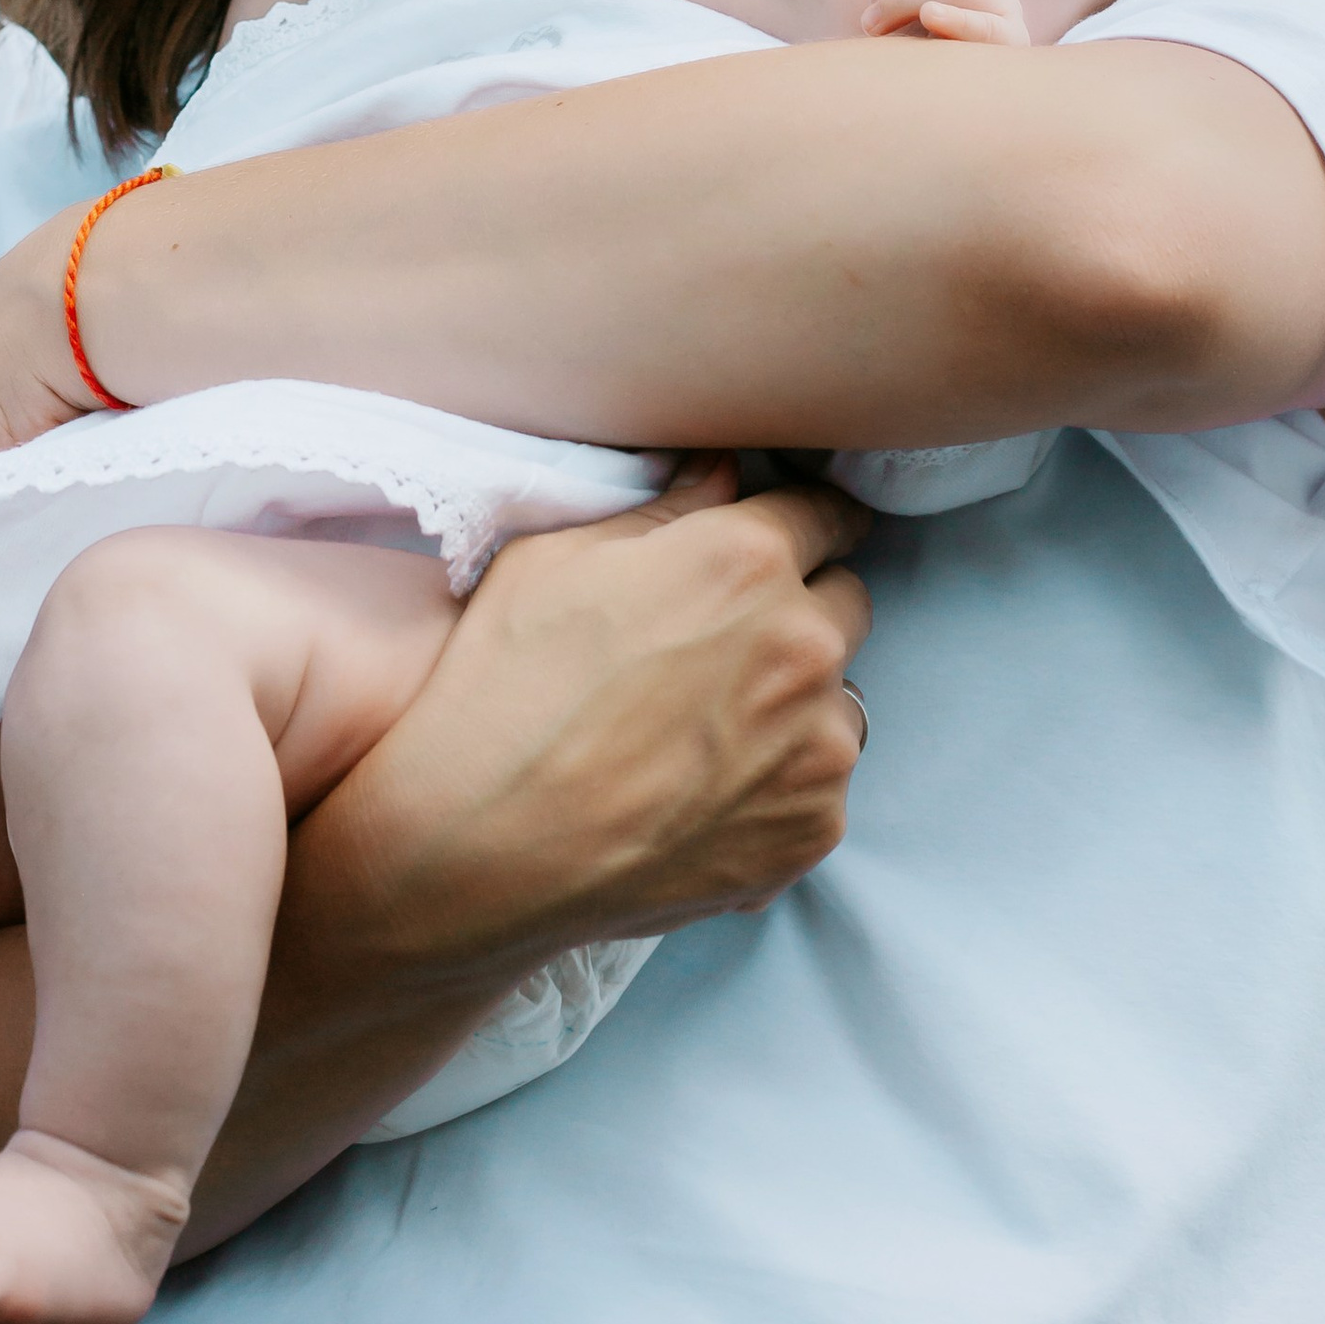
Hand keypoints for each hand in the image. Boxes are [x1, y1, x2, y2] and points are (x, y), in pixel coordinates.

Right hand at [285, 459, 874, 980]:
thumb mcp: (556, 559)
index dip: (800, 523)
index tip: (786, 541)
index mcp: (747, 560)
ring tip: (707, 730)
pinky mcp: (810, 833)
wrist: (478, 850)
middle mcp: (804, 647)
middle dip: (800, 608)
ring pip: (840, 701)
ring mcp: (817, 748)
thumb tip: (721, 473)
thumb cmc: (503, 689)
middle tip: (725, 642)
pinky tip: (703, 794)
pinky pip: (821, 788)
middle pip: (846, 602)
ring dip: (797, 703)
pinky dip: (780, 786)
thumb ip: (661, 511)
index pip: (826, 513)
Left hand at [856, 0, 1028, 45]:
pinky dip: (953, 18)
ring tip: (876, 28)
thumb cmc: (914, 45)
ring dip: (904, 1)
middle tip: (871, 15)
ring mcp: (1004, 6)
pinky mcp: (1010, 42)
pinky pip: (984, 23)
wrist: (937, 99)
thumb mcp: (889, 1)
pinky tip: (928, 19)